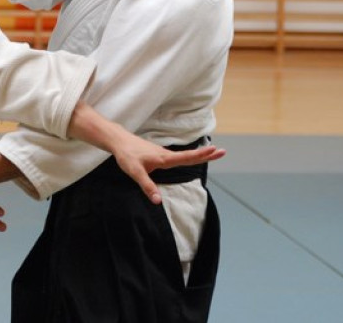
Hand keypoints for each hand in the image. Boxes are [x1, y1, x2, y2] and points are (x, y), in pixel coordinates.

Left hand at [110, 137, 224, 204]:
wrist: (118, 141)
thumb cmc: (127, 156)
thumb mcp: (135, 173)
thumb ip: (147, 187)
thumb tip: (158, 201)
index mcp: (163, 158)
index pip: (185, 158)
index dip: (200, 155)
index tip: (215, 150)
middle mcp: (165, 154)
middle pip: (189, 156)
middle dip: (206, 154)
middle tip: (223, 151)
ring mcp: (162, 153)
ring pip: (183, 155)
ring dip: (198, 155)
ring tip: (212, 153)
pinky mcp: (158, 153)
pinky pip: (176, 156)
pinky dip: (187, 156)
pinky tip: (190, 158)